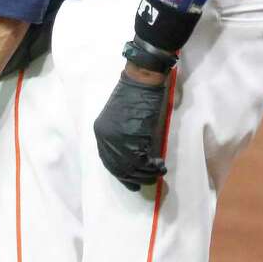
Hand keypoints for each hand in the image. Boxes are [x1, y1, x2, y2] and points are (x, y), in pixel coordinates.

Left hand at [93, 68, 171, 190]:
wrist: (141, 80)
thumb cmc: (135, 96)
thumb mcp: (122, 121)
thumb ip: (124, 140)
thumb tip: (135, 162)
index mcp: (101, 132)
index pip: (108, 161)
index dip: (122, 174)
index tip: (133, 181)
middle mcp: (106, 137)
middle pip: (119, 168)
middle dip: (135, 178)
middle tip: (149, 181)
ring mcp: (119, 138)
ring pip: (132, 168)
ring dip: (147, 175)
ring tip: (158, 172)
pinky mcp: (134, 137)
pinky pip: (143, 161)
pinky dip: (154, 167)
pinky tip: (161, 166)